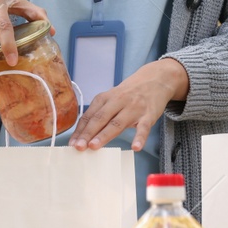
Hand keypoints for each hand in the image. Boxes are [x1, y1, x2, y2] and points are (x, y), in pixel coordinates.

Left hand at [70, 58, 189, 150]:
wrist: (155, 79)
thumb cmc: (129, 93)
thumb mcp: (112, 98)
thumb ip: (100, 114)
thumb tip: (84, 134)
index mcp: (105, 98)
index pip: (89, 116)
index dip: (80, 130)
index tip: (71, 144)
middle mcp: (117, 102)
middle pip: (100, 119)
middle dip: (87, 133)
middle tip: (78, 147)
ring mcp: (133, 108)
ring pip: (117, 123)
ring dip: (104, 135)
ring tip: (94, 147)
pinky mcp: (148, 115)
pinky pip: (144, 128)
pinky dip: (140, 138)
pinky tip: (135, 147)